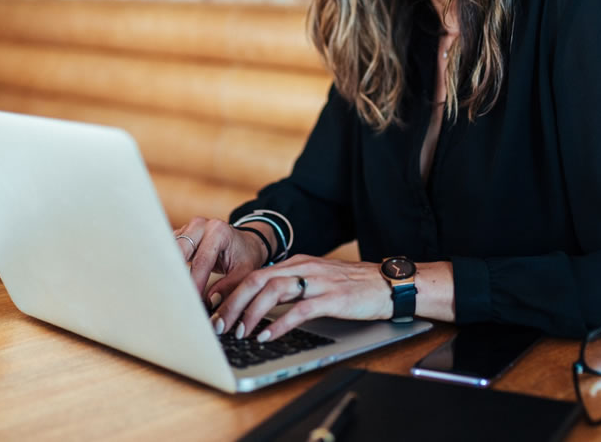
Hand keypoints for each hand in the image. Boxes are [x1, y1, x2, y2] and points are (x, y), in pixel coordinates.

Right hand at [172, 217, 267, 305]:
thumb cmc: (245, 256)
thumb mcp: (246, 271)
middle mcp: (200, 225)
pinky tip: (166, 285)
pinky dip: (166, 268)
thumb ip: (230, 285)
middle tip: (175, 298)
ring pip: (170, 250)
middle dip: (176, 275)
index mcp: (218, 231)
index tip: (191, 300)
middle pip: (180, 251)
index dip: (195, 282)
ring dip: (168, 271)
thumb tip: (210, 300)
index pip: (202, 260)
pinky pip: (168, 252)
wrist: (244, 242)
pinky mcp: (179, 236)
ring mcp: (187, 229)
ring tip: (168, 293)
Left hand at [212, 255, 393, 341]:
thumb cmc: (352, 286)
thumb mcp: (316, 280)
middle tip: (218, 324)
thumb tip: (260, 305)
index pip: (253, 273)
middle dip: (231, 303)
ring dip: (251, 313)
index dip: (229, 290)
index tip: (212, 308)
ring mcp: (318, 281)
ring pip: (273, 291)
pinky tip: (267, 336)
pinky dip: (278, 324)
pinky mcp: (332, 298)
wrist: (388, 284)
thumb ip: (291, 287)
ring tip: (239, 332)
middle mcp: (303, 268)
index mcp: (296, 263)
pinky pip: (299, 310)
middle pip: (256, 280)